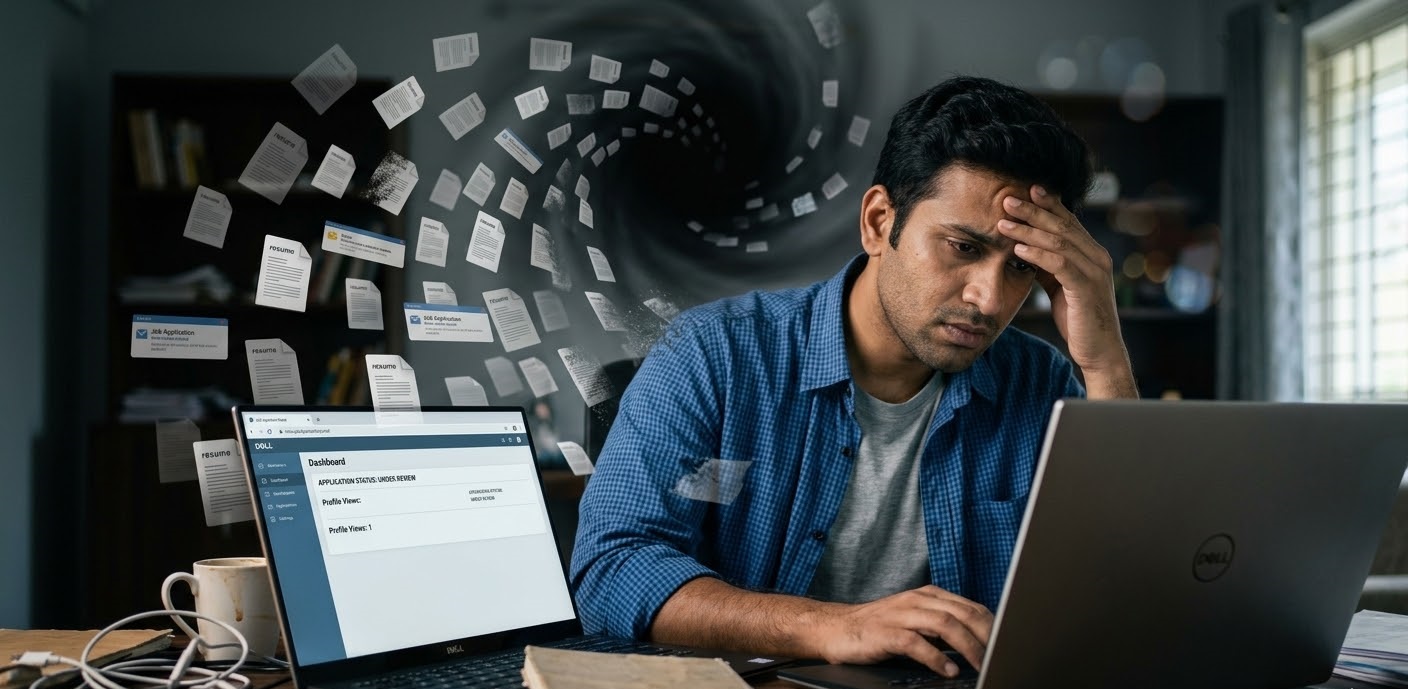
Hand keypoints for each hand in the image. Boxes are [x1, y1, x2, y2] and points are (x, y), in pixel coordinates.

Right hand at [814, 585, 992, 677]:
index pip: (970, 607)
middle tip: (1001, 655)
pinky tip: (948, 670)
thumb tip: (979, 643)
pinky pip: (916, 643)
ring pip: (944, 624)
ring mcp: (900, 614)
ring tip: (982, 664)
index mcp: (928, 595)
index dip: (992, 625)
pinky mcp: (885, 633)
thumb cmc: (879, 628)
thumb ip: (943, 626)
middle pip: (962, 613)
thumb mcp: (915, 620)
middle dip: (986, 635)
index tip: (1008, 643)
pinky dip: (936, 658)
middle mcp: (917, 600)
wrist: (836, 628)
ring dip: (967, 646)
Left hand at [996, 185, 1128, 376]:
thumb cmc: (1079, 319)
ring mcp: (1094, 271)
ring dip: (1029, 230)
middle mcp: (1097, 257)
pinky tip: (1019, 249)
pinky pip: (1060, 264)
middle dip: (1033, 211)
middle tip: (1008, 200)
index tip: (1027, 190)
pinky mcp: (1086, 287)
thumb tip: (1025, 248)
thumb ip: (1048, 266)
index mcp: (1092, 254)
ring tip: (1003, 224)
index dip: (1049, 204)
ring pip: (1059, 241)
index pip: (1069, 221)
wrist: (1099, 351)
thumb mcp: (1060, 286)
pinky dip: (1038, 254)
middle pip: (1062, 225)